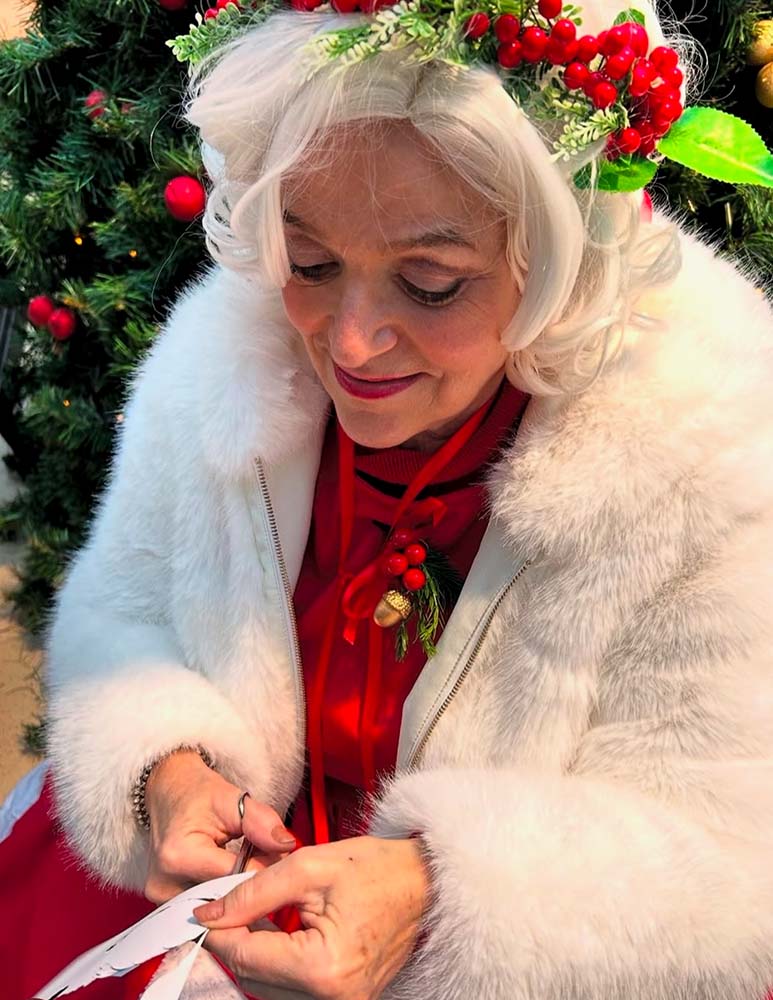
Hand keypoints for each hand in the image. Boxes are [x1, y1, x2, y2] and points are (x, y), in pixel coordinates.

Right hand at [143, 750, 296, 902]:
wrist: (168, 794)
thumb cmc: (197, 794)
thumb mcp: (232, 798)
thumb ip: (261, 821)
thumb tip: (287, 846)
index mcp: (181, 857)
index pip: (237, 878)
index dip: (264, 866)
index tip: (278, 852)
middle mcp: (165, 885)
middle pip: (227, 896)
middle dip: (252, 878)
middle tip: (265, 854)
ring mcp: (163, 898)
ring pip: (219, 905)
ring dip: (238, 888)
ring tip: (246, 861)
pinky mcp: (166, 903)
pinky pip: (206, 905)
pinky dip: (223, 892)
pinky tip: (231, 874)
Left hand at [193, 836, 429, 999]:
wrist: (425, 881)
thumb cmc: (379, 869)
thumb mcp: (310, 867)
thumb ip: (255, 891)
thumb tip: (213, 912)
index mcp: (321, 967)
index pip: (246, 955)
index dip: (219, 929)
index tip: (200, 909)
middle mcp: (332, 996)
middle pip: (255, 976)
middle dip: (236, 939)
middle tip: (225, 905)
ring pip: (271, 986)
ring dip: (256, 953)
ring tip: (253, 915)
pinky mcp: (347, 997)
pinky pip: (295, 988)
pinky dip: (279, 963)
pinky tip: (276, 934)